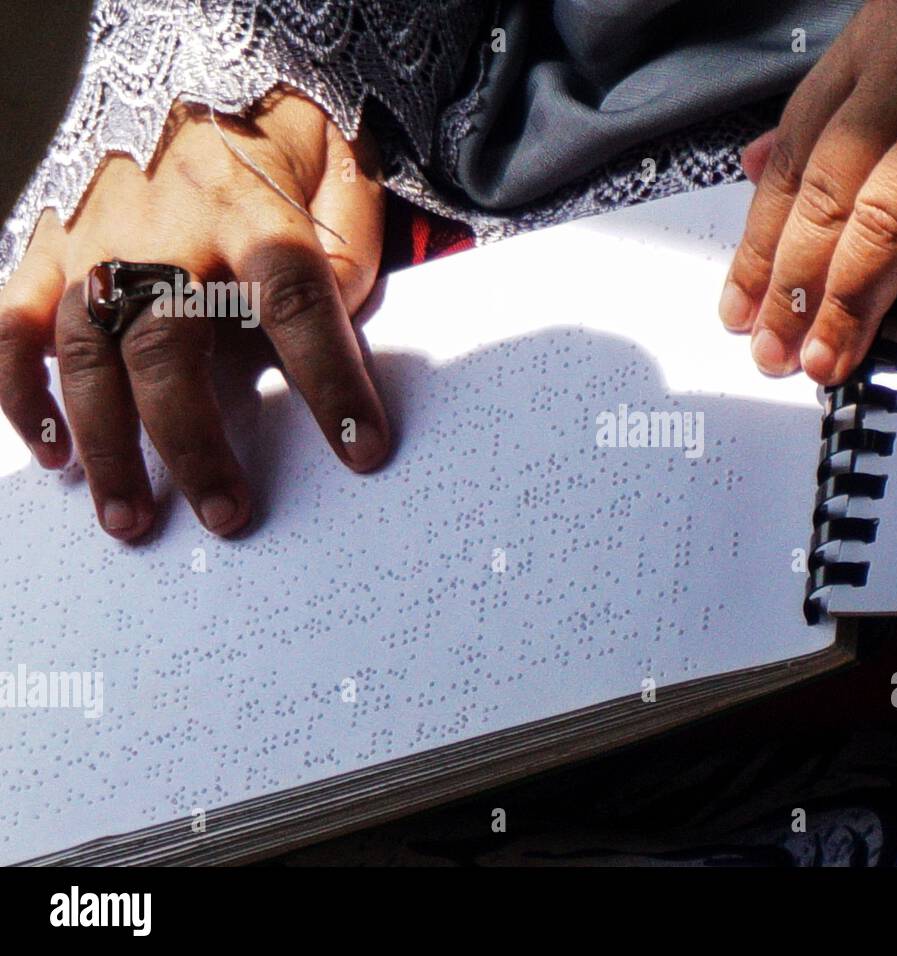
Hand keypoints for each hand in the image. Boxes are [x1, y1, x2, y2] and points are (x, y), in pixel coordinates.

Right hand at [0, 88, 387, 539]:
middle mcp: (166, 233)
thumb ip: (352, 250)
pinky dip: (23, 394)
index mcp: (254, 212)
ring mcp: (94, 243)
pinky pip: (14, 327)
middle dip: (195, 443)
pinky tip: (53, 455)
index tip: (363, 452)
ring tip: (132, 519)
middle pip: (170, 349)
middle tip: (226, 516)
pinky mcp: (47, 250)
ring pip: (88, 356)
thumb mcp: (340, 174)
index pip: (300, 306)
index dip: (332, 384)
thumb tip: (341, 330)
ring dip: (107, 445)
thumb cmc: (275, 142)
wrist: (187, 74)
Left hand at [719, 0, 896, 384]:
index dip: (759, 242)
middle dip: (792, 286)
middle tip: (774, 351)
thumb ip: (838, 110)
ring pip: (889, 216)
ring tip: (831, 355)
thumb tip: (754, 165)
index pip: (793, 155)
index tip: (741, 308)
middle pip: (830, 192)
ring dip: (851, 299)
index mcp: (878, 46)